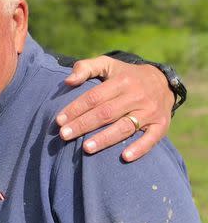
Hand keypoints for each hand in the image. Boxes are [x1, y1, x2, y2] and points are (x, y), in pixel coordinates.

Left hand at [56, 55, 173, 161]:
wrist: (163, 81)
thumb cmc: (125, 75)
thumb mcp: (107, 64)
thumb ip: (85, 68)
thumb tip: (68, 81)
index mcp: (122, 81)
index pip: (94, 97)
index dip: (76, 108)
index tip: (59, 120)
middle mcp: (137, 96)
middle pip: (106, 113)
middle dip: (83, 125)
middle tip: (64, 136)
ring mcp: (151, 111)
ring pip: (125, 127)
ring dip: (105, 139)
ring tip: (86, 148)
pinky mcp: (162, 125)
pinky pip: (151, 138)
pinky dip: (139, 148)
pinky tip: (125, 157)